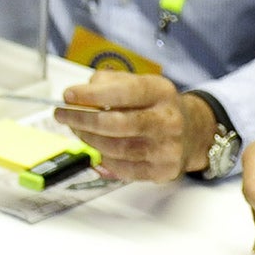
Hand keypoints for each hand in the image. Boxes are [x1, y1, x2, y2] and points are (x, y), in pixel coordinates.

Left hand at [52, 72, 203, 182]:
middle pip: (116, 124)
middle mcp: (167, 120)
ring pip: (116, 149)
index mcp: (160, 91)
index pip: (124, 92)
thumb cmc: (156, 105)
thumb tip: (81, 95)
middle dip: (83, 120)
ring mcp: (167, 148)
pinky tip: (98, 148)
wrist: (193, 132)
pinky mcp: (163, 171)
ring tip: (78, 129)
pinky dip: (105, 159)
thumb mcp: (140, 83)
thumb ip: (110, 83)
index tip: (68, 95)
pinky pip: (123, 169)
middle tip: (62, 115)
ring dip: (90, 139)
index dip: (93, 95)